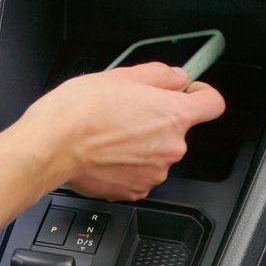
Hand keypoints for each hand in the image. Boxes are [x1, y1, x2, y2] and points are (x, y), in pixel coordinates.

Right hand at [27, 63, 227, 201]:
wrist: (52, 145)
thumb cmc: (81, 110)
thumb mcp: (123, 75)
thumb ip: (160, 75)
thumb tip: (176, 77)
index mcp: (173, 115)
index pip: (213, 104)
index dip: (202, 94)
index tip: (190, 92)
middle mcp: (170, 148)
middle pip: (177, 129)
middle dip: (158, 119)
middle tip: (128, 109)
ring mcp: (154, 173)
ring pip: (157, 152)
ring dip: (141, 143)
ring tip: (111, 132)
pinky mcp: (134, 190)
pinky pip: (140, 172)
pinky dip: (128, 163)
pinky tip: (106, 151)